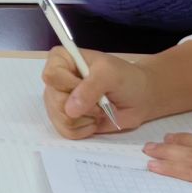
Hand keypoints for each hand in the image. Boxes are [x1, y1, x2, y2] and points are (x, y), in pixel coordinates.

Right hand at [42, 49, 162, 138]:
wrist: (140, 99)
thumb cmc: (126, 79)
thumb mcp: (110, 74)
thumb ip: (90, 88)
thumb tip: (70, 110)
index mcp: (62, 60)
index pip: (51, 76)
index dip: (69, 85)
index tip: (88, 84)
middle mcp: (56, 81)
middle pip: (55, 101)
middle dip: (83, 105)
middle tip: (100, 100)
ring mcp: (59, 102)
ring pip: (61, 119)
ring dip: (86, 118)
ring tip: (99, 109)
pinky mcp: (67, 121)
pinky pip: (67, 132)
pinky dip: (85, 129)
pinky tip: (95, 120)